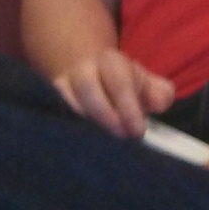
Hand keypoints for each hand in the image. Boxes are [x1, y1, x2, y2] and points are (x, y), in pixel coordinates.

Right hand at [54, 47, 175, 137]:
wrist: (89, 75)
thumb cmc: (124, 87)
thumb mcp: (147, 86)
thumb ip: (160, 93)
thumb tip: (159, 102)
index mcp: (110, 62)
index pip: (119, 81)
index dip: (128, 107)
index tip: (138, 132)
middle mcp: (82, 70)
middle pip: (88, 88)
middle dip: (106, 115)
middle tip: (122, 138)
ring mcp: (61, 86)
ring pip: (66, 102)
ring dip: (86, 125)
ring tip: (104, 145)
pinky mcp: (48, 102)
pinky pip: (54, 114)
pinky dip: (67, 131)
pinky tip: (82, 146)